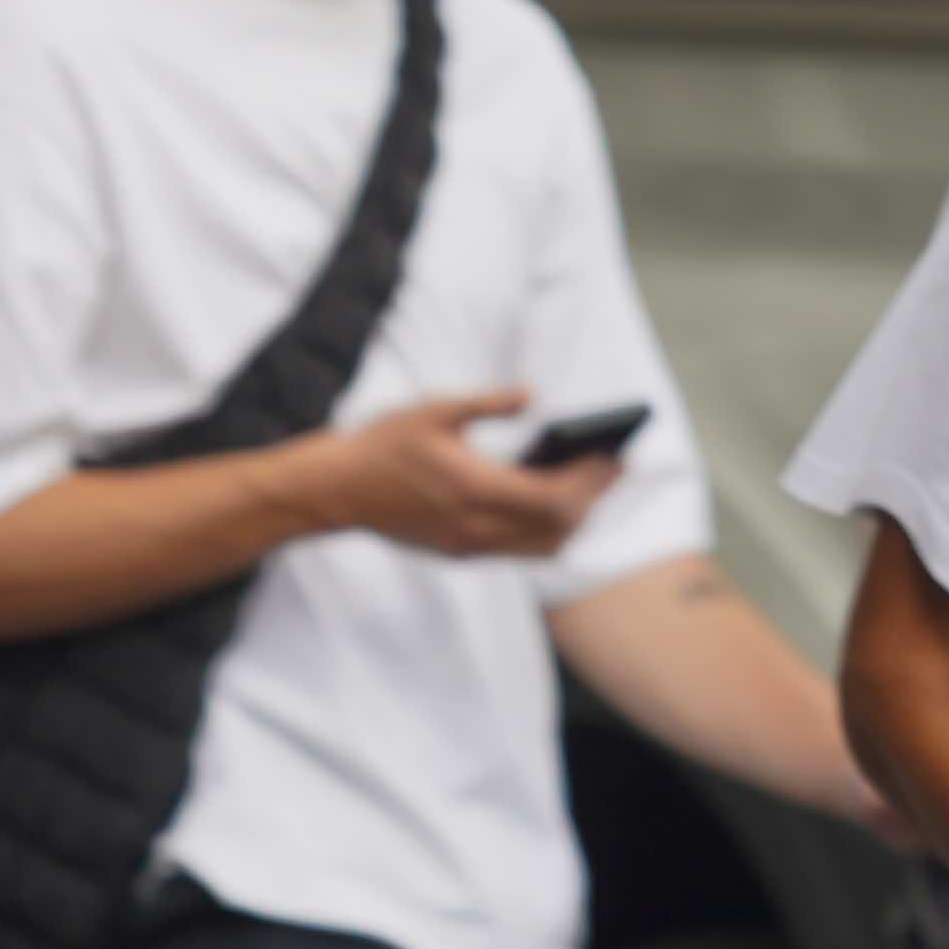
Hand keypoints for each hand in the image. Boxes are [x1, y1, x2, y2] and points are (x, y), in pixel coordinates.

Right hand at [297, 393, 608, 562]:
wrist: (335, 491)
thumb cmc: (382, 444)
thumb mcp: (434, 409)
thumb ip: (487, 403)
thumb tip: (532, 395)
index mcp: (474, 490)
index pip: (555, 499)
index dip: (591, 481)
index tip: (612, 456)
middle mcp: (476, 528)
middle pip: (558, 529)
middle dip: (592, 499)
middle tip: (613, 467)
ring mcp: (468, 546)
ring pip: (543, 547)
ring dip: (573, 519)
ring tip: (590, 486)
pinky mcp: (459, 553)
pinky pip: (519, 550)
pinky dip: (546, 529)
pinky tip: (552, 501)